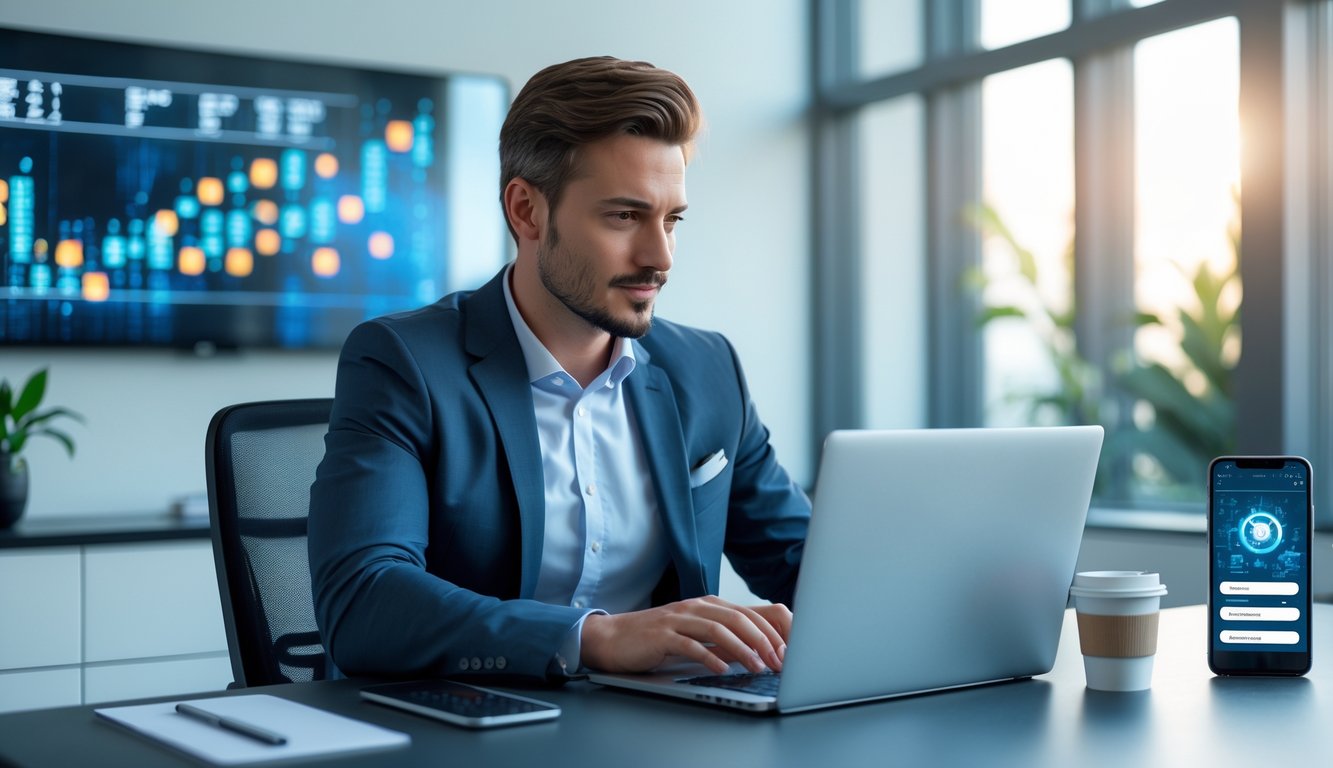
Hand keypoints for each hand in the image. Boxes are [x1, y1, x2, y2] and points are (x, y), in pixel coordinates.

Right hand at [581, 596, 791, 674]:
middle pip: (738, 618)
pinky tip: (722, 669)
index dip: (771, 631)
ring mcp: (678, 619)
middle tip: (779, 662)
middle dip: (763, 641)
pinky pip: (690, 645)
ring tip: (758, 666)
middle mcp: (695, 607)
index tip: (788, 652)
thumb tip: (757, 651)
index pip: (748, 613)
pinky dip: (709, 657)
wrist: (614, 637)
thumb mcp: (694, 632)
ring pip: (718, 629)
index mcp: (708, 605)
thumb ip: (722, 636)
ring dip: (742, 649)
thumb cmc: (657, 637)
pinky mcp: (662, 635)